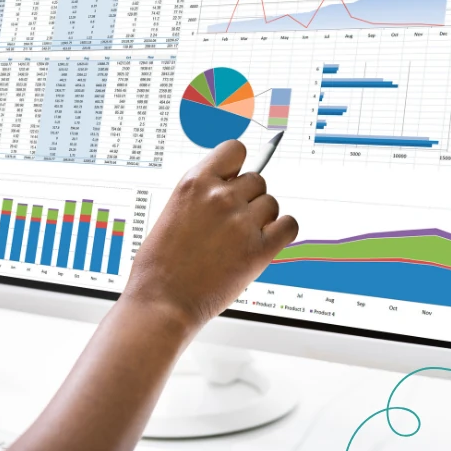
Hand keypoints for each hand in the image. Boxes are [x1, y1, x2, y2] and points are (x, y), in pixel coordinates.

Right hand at [123, 139, 298, 331]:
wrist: (163, 300)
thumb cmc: (161, 263)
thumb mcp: (173, 212)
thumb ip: (202, 194)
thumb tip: (230, 185)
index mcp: (194, 182)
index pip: (235, 150)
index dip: (237, 165)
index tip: (234, 177)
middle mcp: (220, 197)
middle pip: (257, 179)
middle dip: (248, 198)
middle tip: (231, 222)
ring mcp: (241, 222)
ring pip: (271, 203)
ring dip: (262, 218)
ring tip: (239, 239)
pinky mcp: (259, 249)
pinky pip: (289, 226)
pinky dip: (281, 233)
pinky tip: (265, 242)